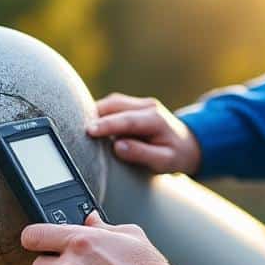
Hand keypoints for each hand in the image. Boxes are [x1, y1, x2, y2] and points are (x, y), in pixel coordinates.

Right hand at [87, 93, 202, 174]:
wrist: (188, 144)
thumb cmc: (176, 155)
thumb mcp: (165, 162)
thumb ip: (142, 154)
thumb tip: (119, 147)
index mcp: (156, 120)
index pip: (127, 120)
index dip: (107, 125)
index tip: (90, 131)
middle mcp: (148, 107)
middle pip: (115, 106)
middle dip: (95, 116)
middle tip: (76, 129)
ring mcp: (140, 104)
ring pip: (112, 102)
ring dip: (96, 113)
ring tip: (81, 127)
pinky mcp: (133, 106)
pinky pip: (113, 106)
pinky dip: (101, 114)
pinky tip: (91, 124)